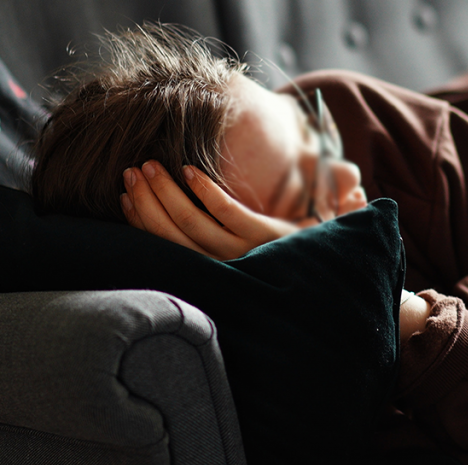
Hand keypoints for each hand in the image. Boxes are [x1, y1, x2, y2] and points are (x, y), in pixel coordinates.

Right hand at [121, 160, 313, 259]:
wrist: (316, 255)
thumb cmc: (267, 245)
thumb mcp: (231, 242)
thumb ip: (201, 227)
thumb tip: (154, 202)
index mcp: (208, 267)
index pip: (163, 246)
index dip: (139, 219)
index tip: (123, 194)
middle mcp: (220, 263)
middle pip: (171, 233)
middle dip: (146, 201)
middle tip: (131, 171)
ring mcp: (242, 250)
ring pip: (192, 222)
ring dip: (167, 192)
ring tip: (151, 166)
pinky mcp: (262, 235)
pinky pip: (226, 212)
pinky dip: (204, 191)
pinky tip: (189, 169)